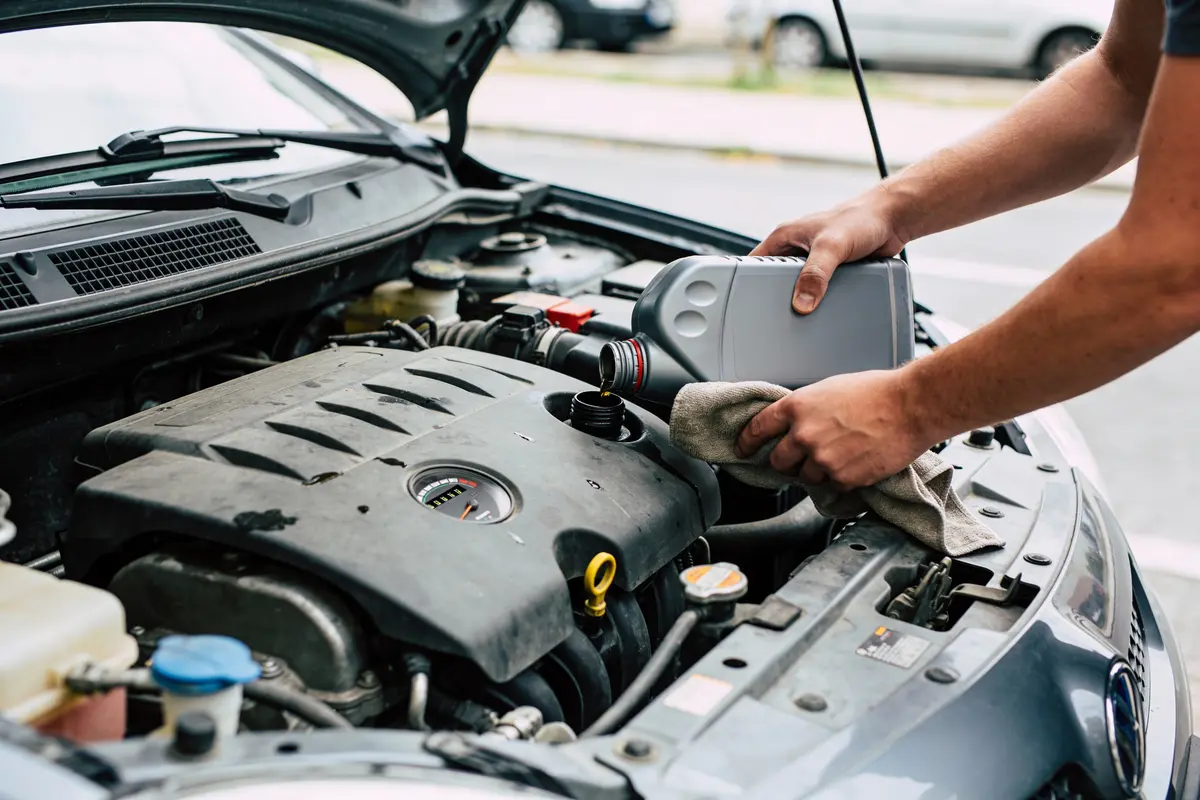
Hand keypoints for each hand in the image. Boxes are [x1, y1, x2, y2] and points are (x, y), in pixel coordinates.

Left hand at [733, 369, 934, 489]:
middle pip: (777, 461)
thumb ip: (805, 409)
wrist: (910, 407)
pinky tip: (854, 461)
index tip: (742, 449)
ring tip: (839, 454)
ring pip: (805, 477)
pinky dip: (839, 478)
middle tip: (803, 455)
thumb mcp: (828, 389)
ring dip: (815, 470)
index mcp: (797, 407)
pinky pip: (831, 485)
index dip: (747, 442)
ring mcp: (822, 459)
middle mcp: (804, 435)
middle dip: (786, 461)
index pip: (758, 429)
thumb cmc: (876, 392)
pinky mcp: (843, 477)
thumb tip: (792, 424)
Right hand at [750, 191, 908, 313]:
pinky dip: (819, 301)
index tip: (747, 302)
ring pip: (797, 288)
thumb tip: (802, 303)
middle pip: (774, 280)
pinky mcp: (830, 272)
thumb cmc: (861, 218)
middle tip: (777, 315)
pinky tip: (821, 311)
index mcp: (785, 237)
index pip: (754, 262)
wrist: (892, 219)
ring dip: (801, 300)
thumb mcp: (831, 246)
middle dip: (777, 297)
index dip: (747, 282)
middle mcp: (796, 249)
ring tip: (800, 316)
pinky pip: (818, 291)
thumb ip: (815, 274)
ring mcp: (812, 261)